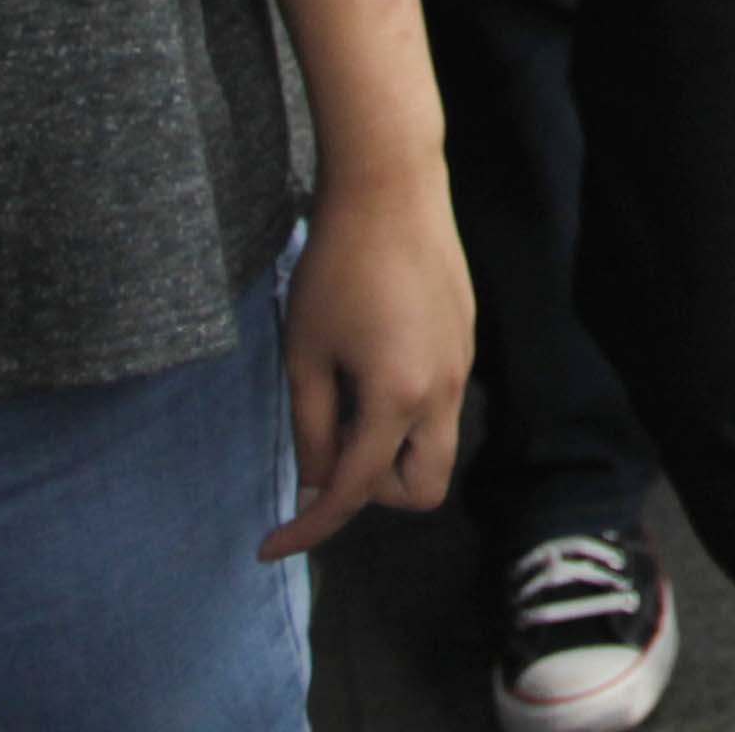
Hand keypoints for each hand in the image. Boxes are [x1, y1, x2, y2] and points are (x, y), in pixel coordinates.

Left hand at [267, 162, 472, 559]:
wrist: (392, 189)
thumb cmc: (335, 268)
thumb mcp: (305, 354)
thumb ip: (312, 427)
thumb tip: (315, 484)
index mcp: (397, 398)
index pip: (351, 491)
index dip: (307, 527)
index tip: (268, 545)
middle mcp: (442, 390)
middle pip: (421, 488)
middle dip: (371, 493)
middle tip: (327, 456)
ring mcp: (462, 364)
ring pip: (436, 447)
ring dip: (389, 452)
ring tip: (345, 404)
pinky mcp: (466, 337)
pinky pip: (440, 403)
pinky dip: (405, 413)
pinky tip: (371, 363)